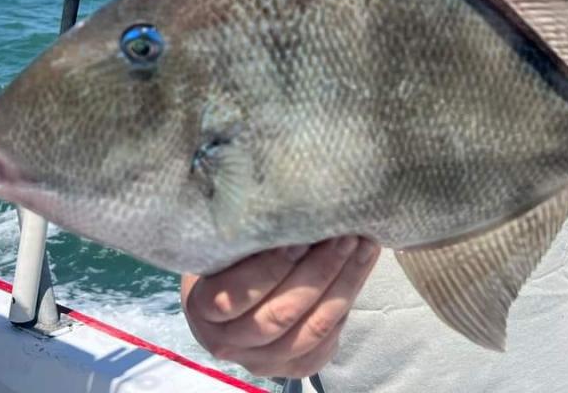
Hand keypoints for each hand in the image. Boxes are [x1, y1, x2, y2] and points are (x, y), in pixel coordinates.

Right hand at [181, 237, 379, 378]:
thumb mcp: (226, 244)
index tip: (300, 235)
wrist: (226, 298)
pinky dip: (347, 304)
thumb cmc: (229, 260)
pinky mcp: (293, 366)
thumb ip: (248, 234)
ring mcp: (262, 360)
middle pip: (280, 314)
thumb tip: (290, 202)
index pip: (234, 296)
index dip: (271, 267)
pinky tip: (360, 269)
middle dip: (319, 271)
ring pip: (311, 329)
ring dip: (343, 284)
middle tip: (344, 234)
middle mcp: (229, 342)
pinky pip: (326, 343)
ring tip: (362, 246)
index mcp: (204, 308)